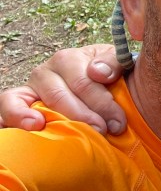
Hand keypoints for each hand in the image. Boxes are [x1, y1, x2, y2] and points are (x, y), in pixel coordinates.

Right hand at [0, 44, 126, 133]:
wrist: (98, 82)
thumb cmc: (108, 74)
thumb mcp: (117, 62)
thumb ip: (114, 62)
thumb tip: (98, 72)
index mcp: (68, 59)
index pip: (84, 83)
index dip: (103, 104)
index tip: (118, 123)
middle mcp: (45, 72)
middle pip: (60, 97)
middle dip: (83, 117)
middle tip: (101, 132)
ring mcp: (29, 89)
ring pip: (32, 103)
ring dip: (50, 120)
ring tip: (60, 131)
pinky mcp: (18, 104)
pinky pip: (9, 108)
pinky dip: (15, 117)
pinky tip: (32, 126)